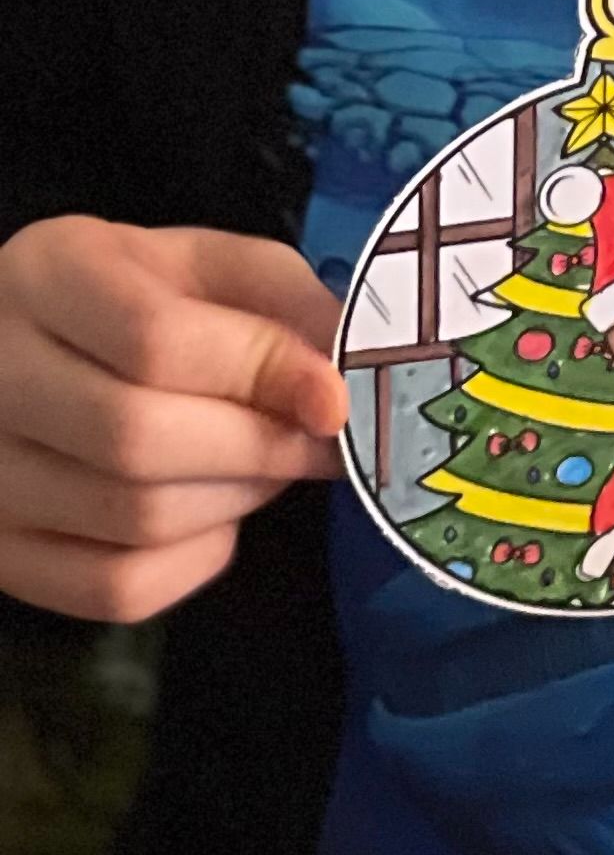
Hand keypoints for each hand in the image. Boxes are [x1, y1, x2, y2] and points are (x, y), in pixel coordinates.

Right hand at [0, 218, 345, 623]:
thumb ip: (278, 302)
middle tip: (317, 442)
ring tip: (263, 464)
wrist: (22, 353)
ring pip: (133, 520)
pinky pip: (114, 589)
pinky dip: (193, 561)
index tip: (334, 396)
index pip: (154, 339)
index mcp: (47, 276)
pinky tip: (210, 513)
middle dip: (259, 447)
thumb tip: (339, 383)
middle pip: (138, 439)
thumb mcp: (201, 265)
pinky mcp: (1, 555)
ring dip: (235, 500)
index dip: (261, 373)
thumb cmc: (129, 299)